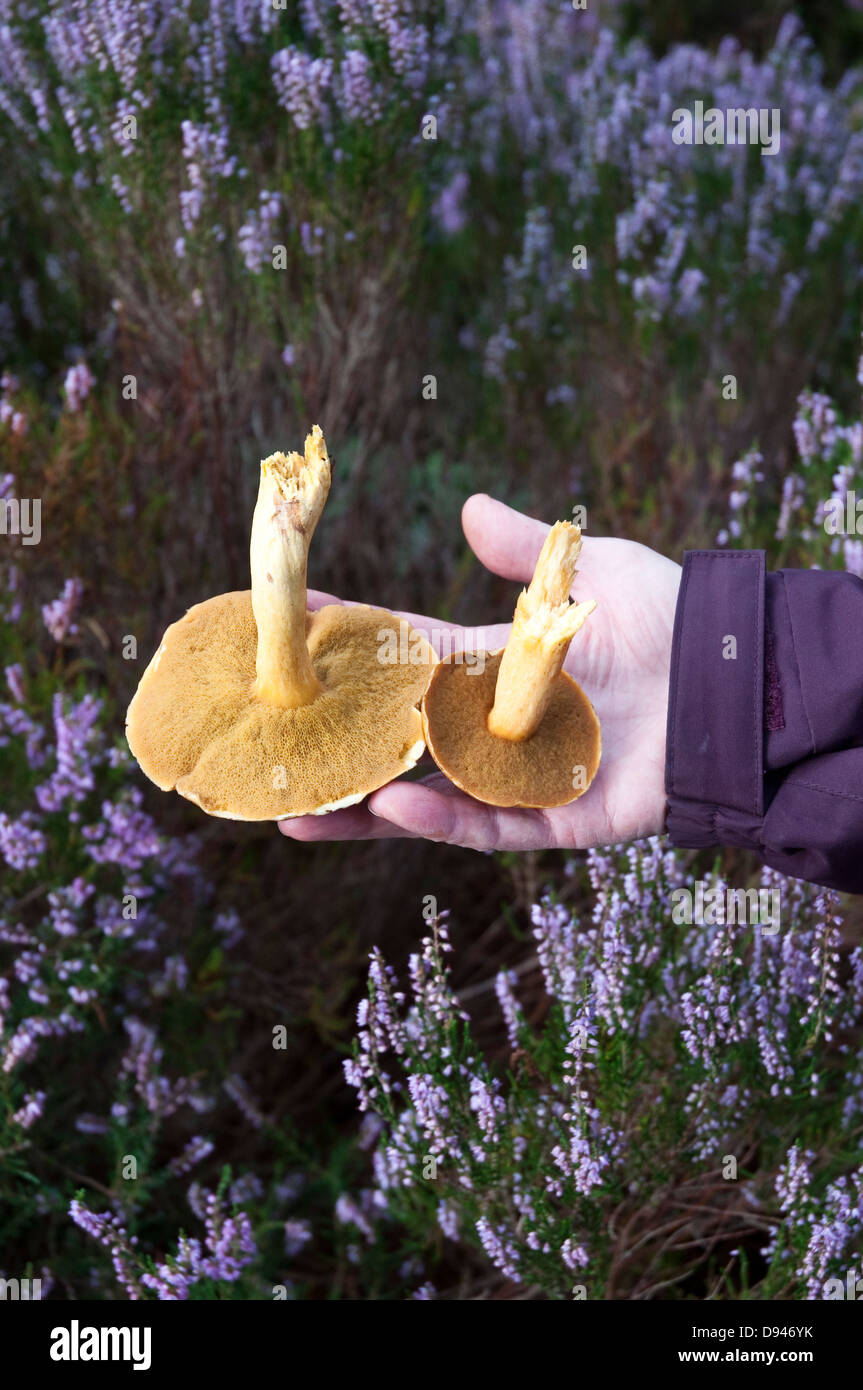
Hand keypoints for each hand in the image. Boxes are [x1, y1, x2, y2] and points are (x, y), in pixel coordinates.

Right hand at [279, 494, 681, 851]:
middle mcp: (498, 725)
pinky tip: (388, 809)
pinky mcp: (557, 816)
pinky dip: (438, 819)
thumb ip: (524, 553)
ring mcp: (522, 774)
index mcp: (498, 665)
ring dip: (363, 803)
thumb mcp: (587, 570)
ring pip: (427, 797)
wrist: (735, 676)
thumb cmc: (672, 616)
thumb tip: (467, 509)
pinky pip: (487, 824)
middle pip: (399, 738)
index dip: (351, 646)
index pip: (407, 656)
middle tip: (268, 745)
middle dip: (336, 744)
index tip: (289, 631)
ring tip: (297, 808)